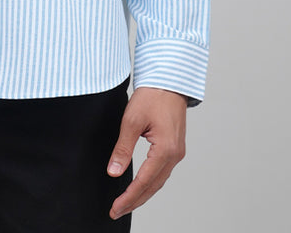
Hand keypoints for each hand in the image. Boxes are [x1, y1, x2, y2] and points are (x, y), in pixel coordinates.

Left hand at [106, 86, 187, 219]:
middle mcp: (175, 155)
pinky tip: (140, 186)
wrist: (169, 81)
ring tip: (126, 203)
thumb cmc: (152, 96)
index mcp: (166, 149)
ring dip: (143, 194)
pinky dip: (150, 182)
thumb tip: (113, 171)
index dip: (128, 197)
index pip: (144, 181)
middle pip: (153, 186)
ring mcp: (177, 152)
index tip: (115, 207)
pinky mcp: (175, 148)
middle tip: (117, 210)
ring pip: (159, 181)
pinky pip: (162, 172)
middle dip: (135, 200)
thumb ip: (123, 148)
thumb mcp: (132, 120)